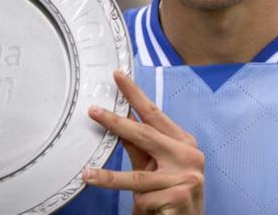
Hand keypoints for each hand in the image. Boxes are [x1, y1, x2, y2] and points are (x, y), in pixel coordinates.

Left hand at [83, 70, 203, 214]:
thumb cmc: (172, 194)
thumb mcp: (155, 167)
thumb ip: (140, 147)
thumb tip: (118, 121)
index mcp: (183, 142)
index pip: (154, 114)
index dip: (135, 95)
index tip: (119, 76)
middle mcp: (189, 155)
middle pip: (144, 135)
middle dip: (116, 122)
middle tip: (94, 111)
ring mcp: (187, 176)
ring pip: (136, 177)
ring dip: (108, 178)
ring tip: (88, 175)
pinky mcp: (179, 196)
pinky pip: (144, 198)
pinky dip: (140, 205)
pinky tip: (148, 210)